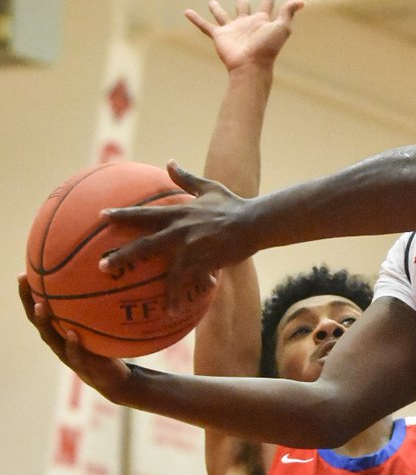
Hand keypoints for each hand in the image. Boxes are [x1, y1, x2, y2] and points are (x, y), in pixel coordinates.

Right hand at [18, 274, 131, 400]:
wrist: (113, 379)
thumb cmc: (103, 348)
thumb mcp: (97, 327)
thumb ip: (94, 310)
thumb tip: (101, 279)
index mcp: (58, 332)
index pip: (39, 311)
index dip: (28, 295)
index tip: (22, 275)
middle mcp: (58, 342)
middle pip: (37, 322)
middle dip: (28, 302)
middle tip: (24, 284)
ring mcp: (67, 355)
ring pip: (50, 338)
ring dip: (44, 323)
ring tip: (41, 307)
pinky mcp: (82, 365)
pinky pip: (75, 354)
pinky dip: (72, 344)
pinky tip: (72, 334)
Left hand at [99, 162, 247, 305]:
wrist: (254, 222)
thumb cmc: (233, 205)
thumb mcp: (208, 187)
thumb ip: (186, 178)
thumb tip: (169, 161)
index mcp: (179, 213)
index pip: (144, 213)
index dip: (122, 215)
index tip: (101, 216)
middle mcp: (180, 231)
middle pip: (144, 245)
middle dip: (121, 255)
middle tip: (101, 265)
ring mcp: (191, 249)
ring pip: (164, 270)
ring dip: (154, 288)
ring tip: (140, 301)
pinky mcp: (204, 263)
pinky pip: (187, 284)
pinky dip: (176, 299)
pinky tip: (168, 313)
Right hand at [185, 0, 304, 73]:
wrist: (251, 66)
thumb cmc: (268, 48)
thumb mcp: (281, 28)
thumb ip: (288, 13)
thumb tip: (302, 1)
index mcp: (262, 21)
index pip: (267, 4)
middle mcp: (247, 24)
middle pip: (244, 8)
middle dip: (242, 0)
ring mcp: (232, 30)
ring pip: (223, 16)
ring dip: (217, 9)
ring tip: (212, 2)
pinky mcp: (220, 36)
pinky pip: (205, 26)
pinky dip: (196, 20)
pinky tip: (187, 12)